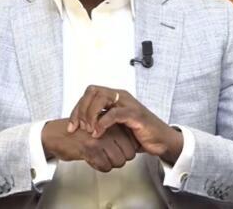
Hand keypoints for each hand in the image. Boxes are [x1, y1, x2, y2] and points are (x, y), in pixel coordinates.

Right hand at [41, 118, 138, 171]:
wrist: (56, 134)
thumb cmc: (78, 132)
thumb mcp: (99, 127)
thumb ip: (115, 133)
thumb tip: (132, 147)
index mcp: (111, 122)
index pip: (132, 143)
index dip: (126, 151)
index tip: (118, 150)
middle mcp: (107, 129)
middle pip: (128, 154)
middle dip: (120, 159)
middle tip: (109, 156)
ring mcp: (99, 139)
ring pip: (118, 161)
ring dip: (110, 163)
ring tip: (100, 157)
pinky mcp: (90, 149)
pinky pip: (105, 166)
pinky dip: (100, 166)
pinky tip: (93, 159)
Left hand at [67, 85, 183, 162]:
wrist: (160, 141)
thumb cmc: (138, 134)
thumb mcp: (114, 126)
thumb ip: (100, 121)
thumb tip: (80, 126)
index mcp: (114, 97)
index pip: (89, 93)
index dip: (77, 109)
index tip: (72, 127)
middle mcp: (120, 96)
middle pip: (92, 91)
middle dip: (81, 109)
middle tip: (79, 128)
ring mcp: (128, 103)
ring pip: (101, 98)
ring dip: (90, 114)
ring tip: (89, 130)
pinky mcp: (135, 114)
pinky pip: (114, 113)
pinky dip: (102, 123)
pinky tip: (97, 134)